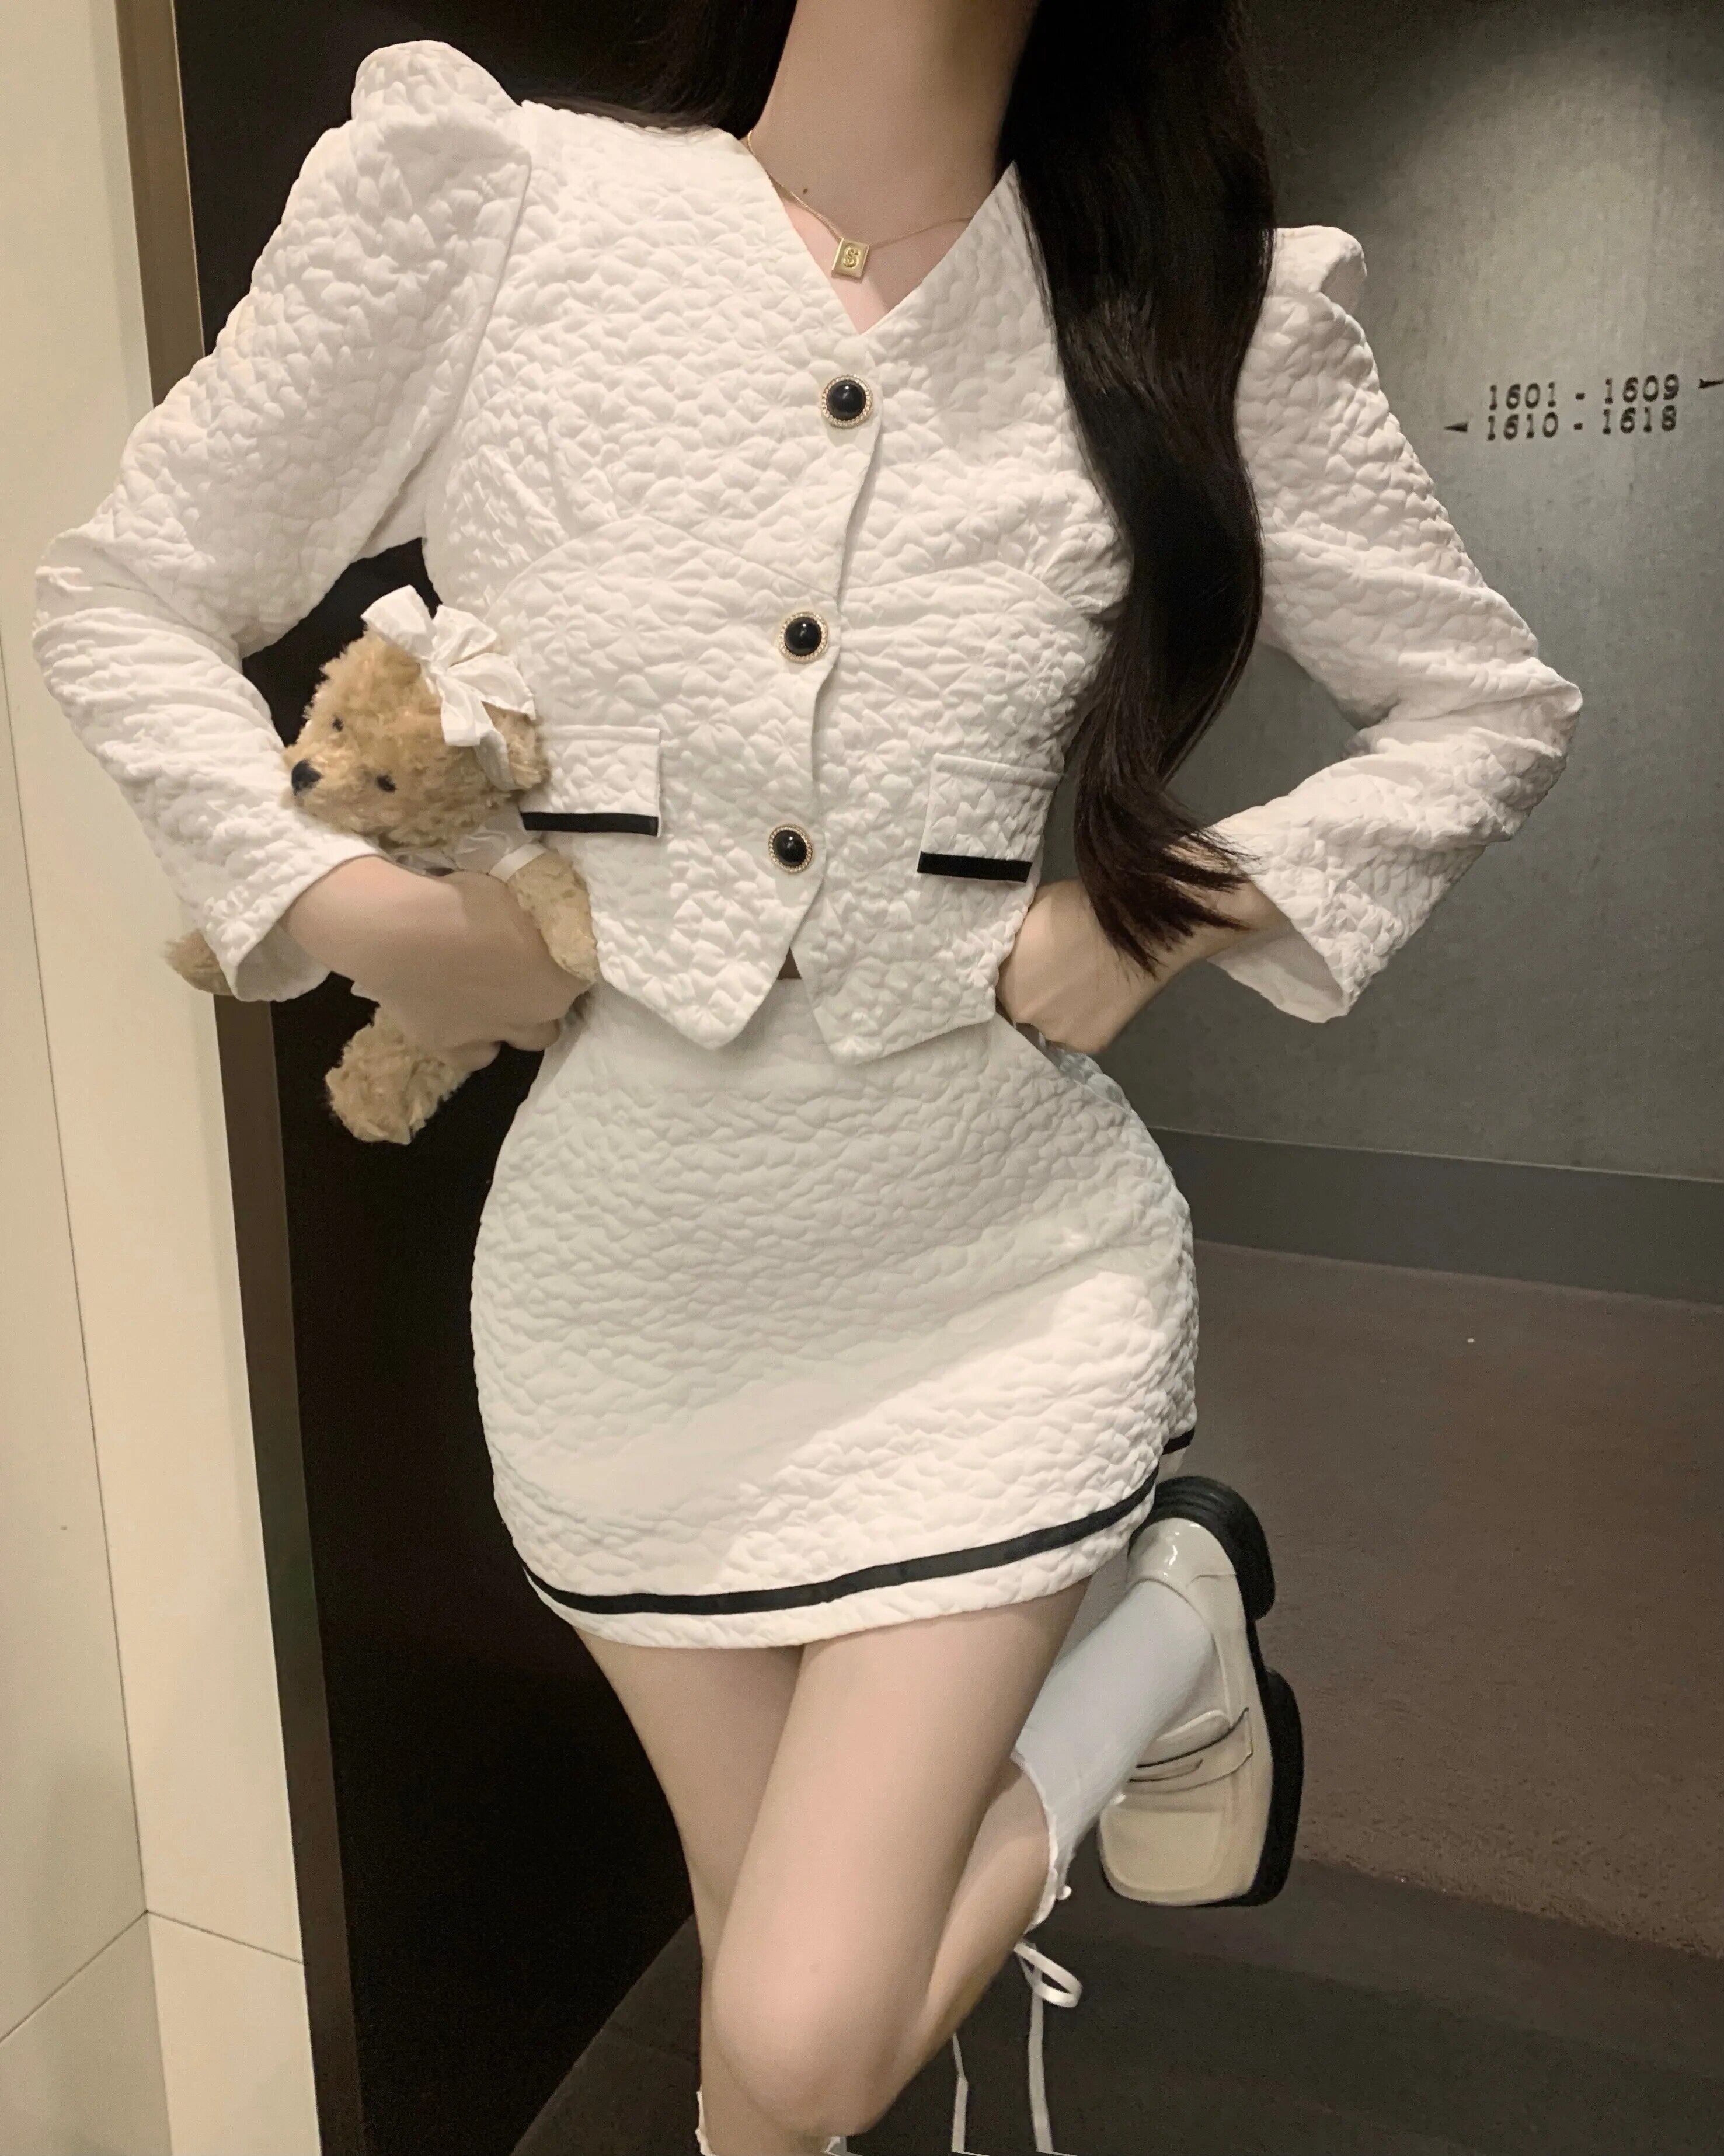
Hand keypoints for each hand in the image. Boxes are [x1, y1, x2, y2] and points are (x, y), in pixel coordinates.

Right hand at [284, 857, 580, 1071]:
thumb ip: (540, 917)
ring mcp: (496, 1035)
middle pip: (554, 1011)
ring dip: (517, 1023)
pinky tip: (463, 1022)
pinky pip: (476, 1056)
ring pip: (525, 1040)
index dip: (562, 958)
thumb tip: (545, 916)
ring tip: (495, 1000)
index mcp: (561, 976)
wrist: (404, 932)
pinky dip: (474, 1043)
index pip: (580, 973)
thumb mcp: (521, 895)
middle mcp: (538, 1014)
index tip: (543, 945)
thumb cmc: (467, 902)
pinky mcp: (453, 1049)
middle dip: (542, 994)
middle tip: (519, 971)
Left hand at [997, 876, 1285, 1055]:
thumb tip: (1015, 949)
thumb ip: (1017, 941)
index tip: (1028, 969)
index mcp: (1003, 979)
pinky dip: (1086, 1019)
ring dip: (1060, 1012)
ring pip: (1050, 1026)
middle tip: (1058, 976)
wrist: (1135, 924)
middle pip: (1022, 1011)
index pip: (996, 989)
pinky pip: (1078, 1034)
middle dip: (1035, 995)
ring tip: (1081, 986)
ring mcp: (1057, 1032)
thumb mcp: (1032, 914)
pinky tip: (1099, 998)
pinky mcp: (1088, 1043)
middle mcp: (1023, 1014)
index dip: (1014, 979)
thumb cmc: (1080, 906)